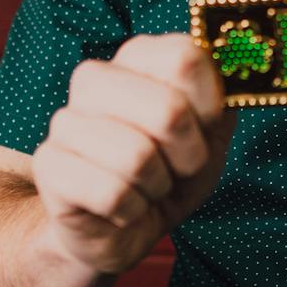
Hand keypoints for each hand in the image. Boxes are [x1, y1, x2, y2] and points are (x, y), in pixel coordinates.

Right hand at [31, 33, 236, 275]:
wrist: (122, 229)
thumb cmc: (171, 173)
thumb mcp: (211, 135)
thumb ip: (224, 98)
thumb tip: (236, 64)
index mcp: (138, 57)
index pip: (185, 57)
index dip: (208, 105)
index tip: (204, 127)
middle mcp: (95, 77)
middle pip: (168, 110)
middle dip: (188, 156)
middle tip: (177, 169)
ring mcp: (65, 119)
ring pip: (138, 157)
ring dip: (157, 187)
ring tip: (147, 187)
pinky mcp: (49, 164)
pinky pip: (112, 193)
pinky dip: (131, 211)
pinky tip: (122, 207)